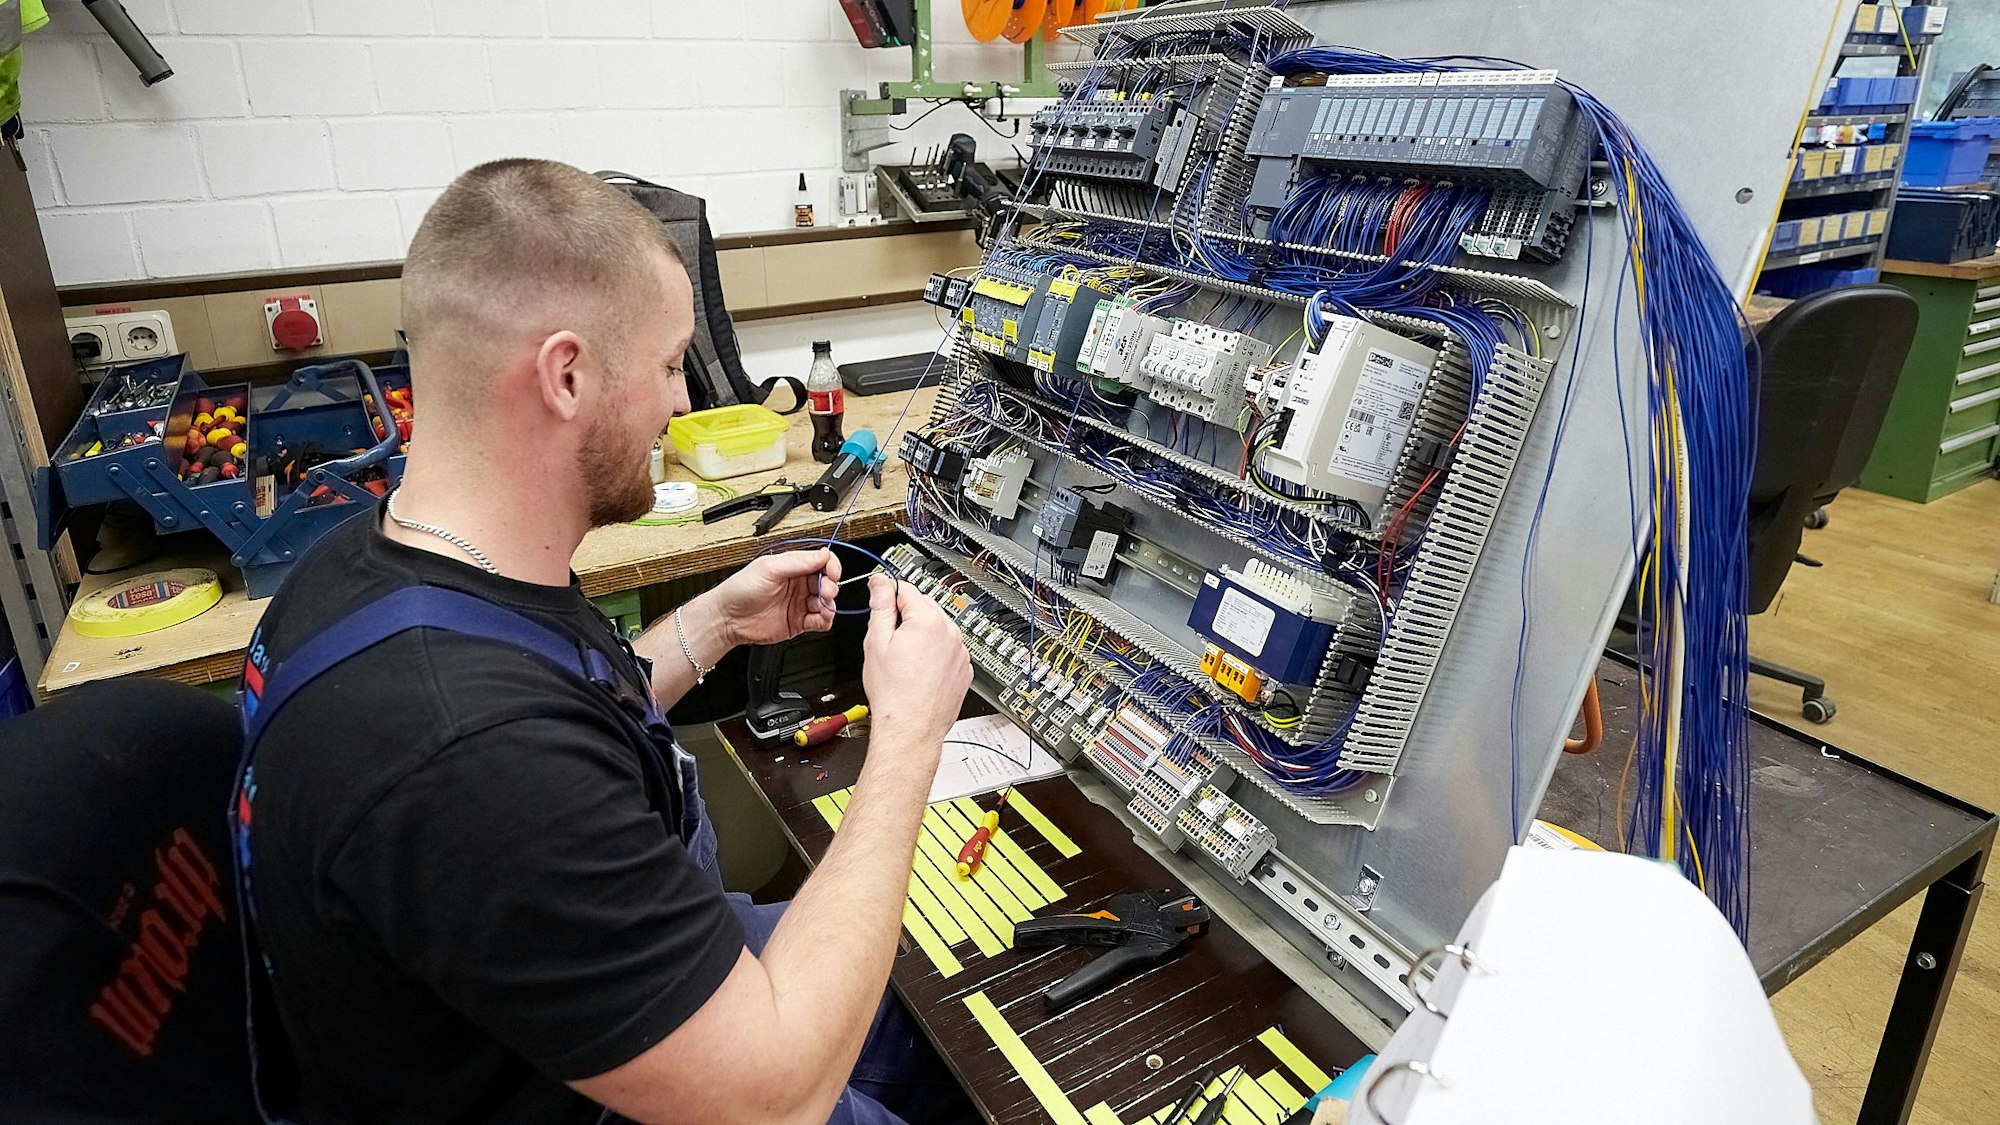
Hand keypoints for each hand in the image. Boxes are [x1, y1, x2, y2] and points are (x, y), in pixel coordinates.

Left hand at [703, 549, 840, 646]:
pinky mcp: (799, 622)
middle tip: (824, 591)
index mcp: (793, 566)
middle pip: (828, 582)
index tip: (831, 573)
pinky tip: (820, 617)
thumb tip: (822, 554)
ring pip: (828, 602)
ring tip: (822, 606)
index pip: (822, 562)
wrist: (727, 618)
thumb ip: (797, 561)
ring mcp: (800, 603)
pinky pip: (821, 621)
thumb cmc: (740, 590)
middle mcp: (799, 584)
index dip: (831, 566)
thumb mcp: (769, 568)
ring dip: (830, 604)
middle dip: (831, 586)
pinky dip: (826, 620)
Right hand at [861, 574, 970, 755]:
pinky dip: (936, 653)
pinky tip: (920, 670)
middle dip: (906, 616)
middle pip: (924, 606)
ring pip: (938, 629)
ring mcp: (960, 652)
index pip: (906, 588)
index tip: (880, 599)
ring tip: (905, 659)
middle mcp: (950, 632)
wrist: (911, 728)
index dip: (888, 594)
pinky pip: (948, 649)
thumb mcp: (876, 642)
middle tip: (889, 639)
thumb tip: (881, 583)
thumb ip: (880, 605)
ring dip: (922, 635)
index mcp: (928, 621)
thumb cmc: (893, 692)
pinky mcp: (964, 669)